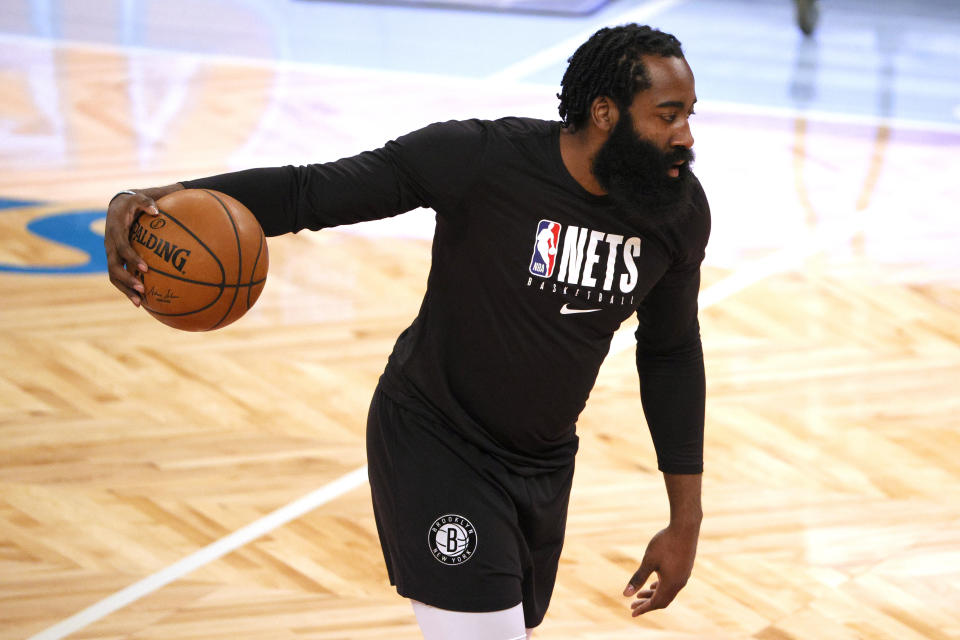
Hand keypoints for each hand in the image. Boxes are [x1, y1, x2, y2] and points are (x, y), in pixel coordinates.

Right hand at [104, 191, 158, 305]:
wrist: (117, 207)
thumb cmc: (131, 203)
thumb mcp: (138, 199)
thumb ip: (146, 203)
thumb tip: (157, 211)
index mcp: (115, 232)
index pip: (122, 248)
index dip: (132, 258)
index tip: (146, 268)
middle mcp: (110, 245)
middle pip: (114, 267)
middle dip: (127, 280)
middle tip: (143, 290)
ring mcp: (111, 254)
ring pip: (114, 276)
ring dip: (125, 290)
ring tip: (140, 303)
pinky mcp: (115, 259)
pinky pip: (119, 276)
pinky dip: (127, 288)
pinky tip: (142, 300)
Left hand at [622, 523, 698, 616]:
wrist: (685, 528)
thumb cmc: (665, 543)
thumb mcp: (648, 561)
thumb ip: (638, 578)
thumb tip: (625, 595)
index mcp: (671, 584)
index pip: (655, 603)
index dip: (644, 609)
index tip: (632, 613)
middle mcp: (679, 583)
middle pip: (662, 601)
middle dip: (647, 604)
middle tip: (633, 605)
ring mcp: (683, 576)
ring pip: (668, 592)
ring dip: (654, 595)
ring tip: (640, 595)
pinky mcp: (685, 569)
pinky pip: (672, 585)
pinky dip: (661, 587)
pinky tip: (654, 583)